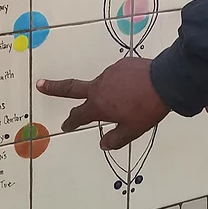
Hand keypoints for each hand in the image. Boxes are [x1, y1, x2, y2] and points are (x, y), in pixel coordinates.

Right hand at [36, 58, 169, 150]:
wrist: (166, 81)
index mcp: (98, 105)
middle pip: (72, 88)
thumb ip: (116, 139)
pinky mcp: (121, 64)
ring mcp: (109, 73)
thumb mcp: (133, 130)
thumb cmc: (148, 108)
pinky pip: (117, 77)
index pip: (78, 116)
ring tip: (129, 100)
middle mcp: (99, 86)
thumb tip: (103, 144)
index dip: (71, 122)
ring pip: (102, 85)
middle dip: (54, 88)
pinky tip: (135, 89)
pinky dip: (120, 84)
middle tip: (40, 84)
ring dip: (106, 92)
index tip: (65, 125)